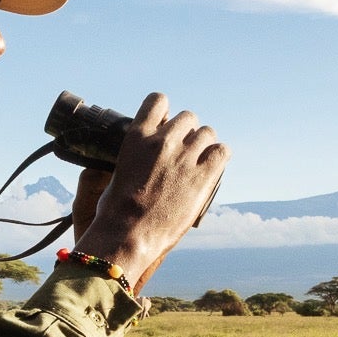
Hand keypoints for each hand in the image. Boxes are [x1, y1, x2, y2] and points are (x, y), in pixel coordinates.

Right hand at [71, 93, 228, 291]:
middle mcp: (162, 140)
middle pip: (188, 117)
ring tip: (199, 161)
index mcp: (137, 136)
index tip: (167, 123)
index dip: (166, 111)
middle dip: (188, 131)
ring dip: (204, 144)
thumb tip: (142, 156)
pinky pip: (222, 151)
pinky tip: (213, 167)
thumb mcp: (114, 173)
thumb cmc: (115, 212)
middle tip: (184, 151)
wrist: (128, 235)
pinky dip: (219, 156)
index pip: (158, 101)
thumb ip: (132, 158)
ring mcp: (184, 157)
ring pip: (207, 132)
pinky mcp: (203, 176)